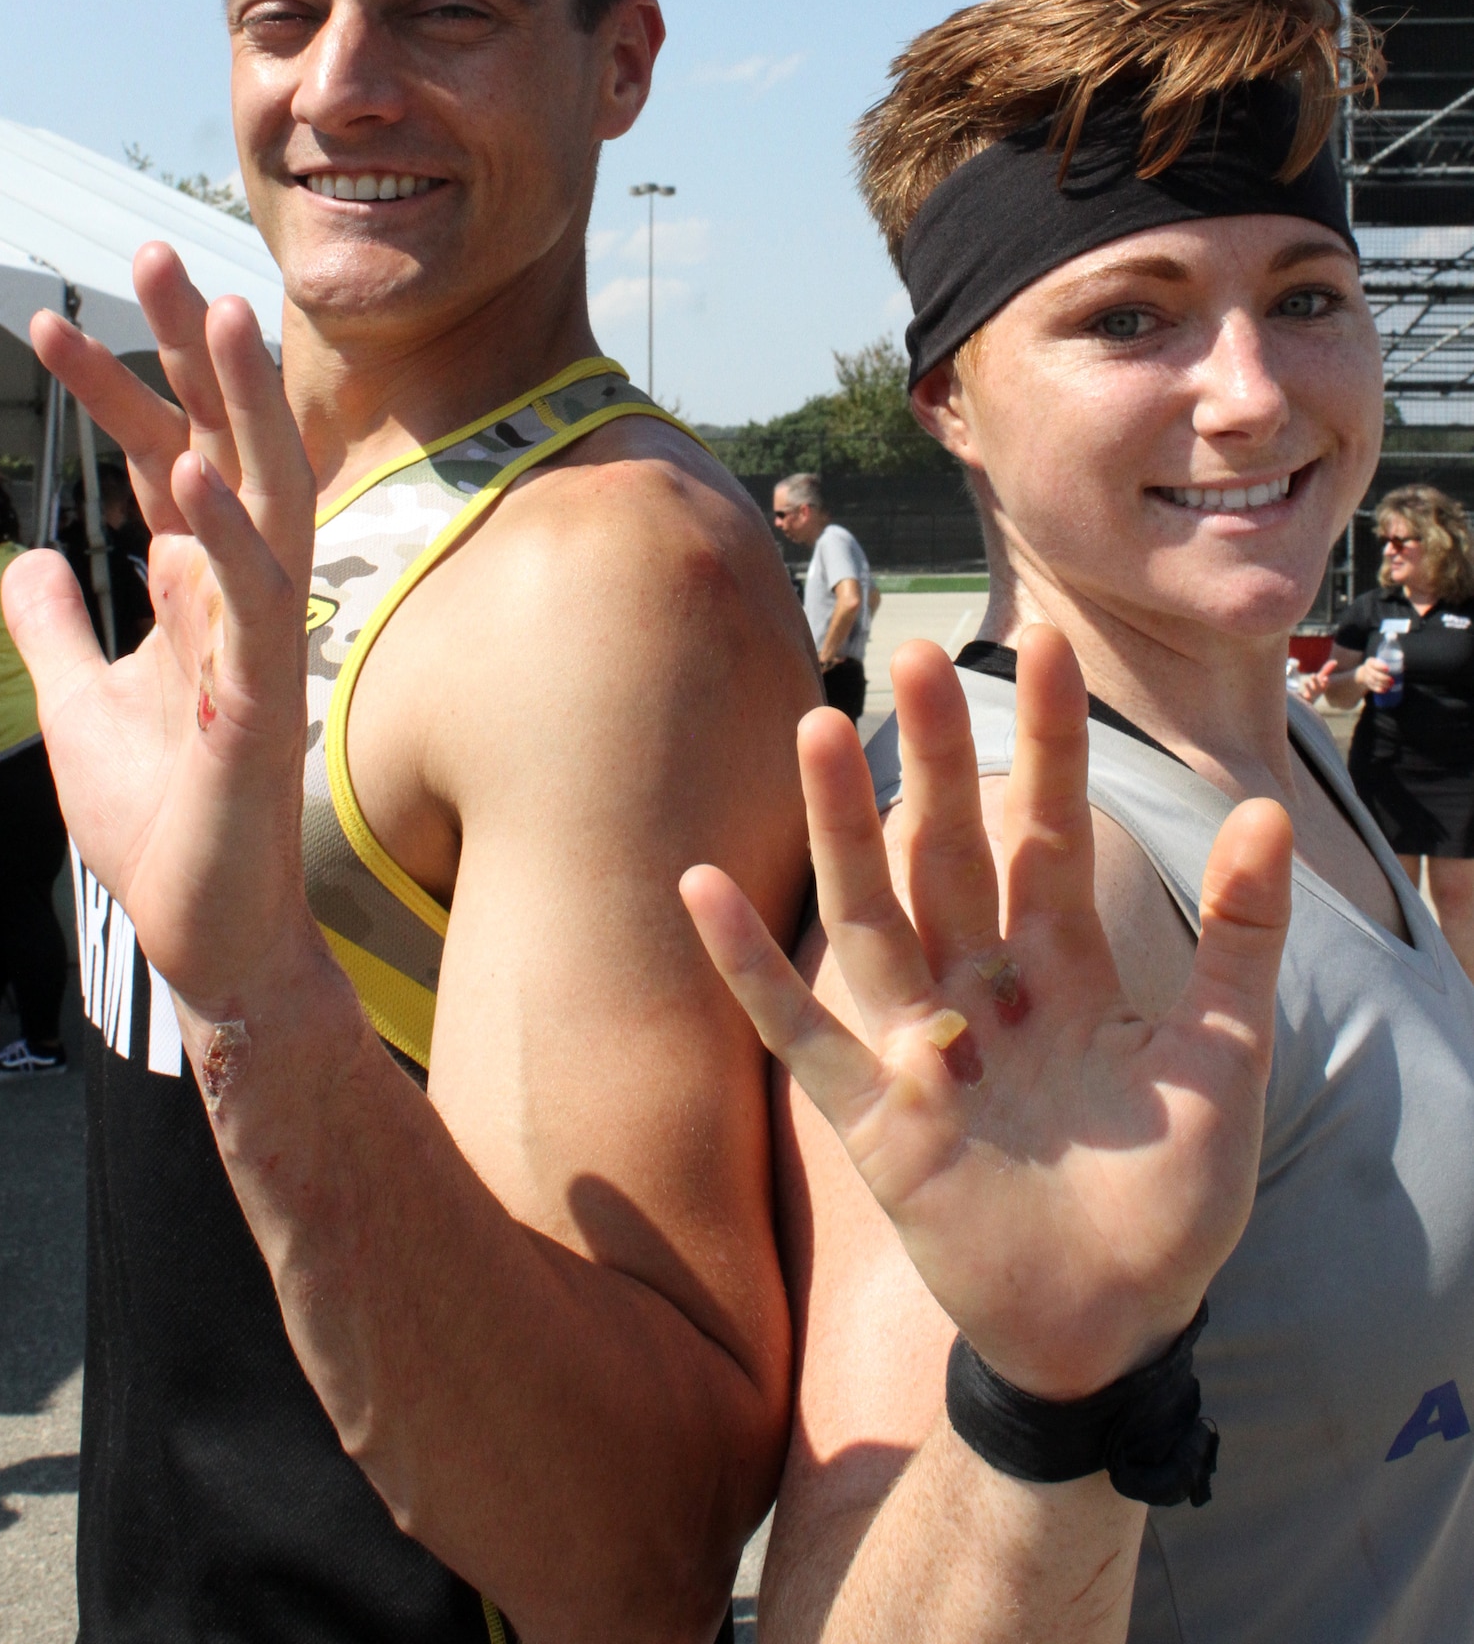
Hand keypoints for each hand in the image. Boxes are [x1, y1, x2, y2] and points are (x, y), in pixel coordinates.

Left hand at [2, 247, 320, 1014]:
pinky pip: (255, 600)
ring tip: (218, 312)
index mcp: (196, 591)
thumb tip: (28, 557)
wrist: (203, 930)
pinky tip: (188, 468)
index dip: (110, 392)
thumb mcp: (75, 704)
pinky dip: (225, 534)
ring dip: (243, 407)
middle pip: (222, 447)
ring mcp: (260, 642)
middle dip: (191, 352)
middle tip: (154, 253)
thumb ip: (55, 627)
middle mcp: (238, 598)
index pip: (158, 462)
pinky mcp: (263, 700)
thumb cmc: (159, 821)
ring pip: (268, 499)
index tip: (49, 326)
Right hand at [681, 627, 1292, 1400]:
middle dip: (938, 756)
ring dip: (842, 827)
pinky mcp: (872, 1115)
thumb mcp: (1224, 1058)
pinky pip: (798, 1032)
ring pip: (872, 914)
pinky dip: (750, 967)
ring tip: (818, 729)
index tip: (1047, 642)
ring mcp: (920, 1043)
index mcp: (1065, 967)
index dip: (1051, 742)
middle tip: (918, 653)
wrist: (1114, 1325)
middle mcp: (983, 986)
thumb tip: (1263, 810)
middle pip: (949, 851)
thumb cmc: (1169, 1198)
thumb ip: (1237, 939)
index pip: (1052, 830)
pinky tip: (704, 889)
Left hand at [1299, 657, 1338, 702]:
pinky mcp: (1300, 701)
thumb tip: (1335, 661)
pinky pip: (1299, 699)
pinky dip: (1298, 696)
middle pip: (1316, 688)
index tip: (1326, 677)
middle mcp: (1315, 693)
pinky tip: (1296, 693)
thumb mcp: (1320, 678)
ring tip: (1305, 682)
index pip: (1325, 685)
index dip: (1326, 682)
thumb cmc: (1314, 687)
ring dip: (1308, 688)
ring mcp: (1308, 698)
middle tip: (1313, 674)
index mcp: (1320, 688)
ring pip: (1308, 695)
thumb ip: (1326, 670)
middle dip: (1315, 681)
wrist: (1306, 701)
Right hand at [1354, 656, 1395, 694]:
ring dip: (1382, 684)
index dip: (1380, 666)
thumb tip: (1403, 662)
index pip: (1374, 664)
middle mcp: (1367, 669)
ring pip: (1373, 681)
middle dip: (1383, 678)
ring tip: (1390, 686)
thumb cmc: (1378, 666)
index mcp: (1370, 662)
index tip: (1387, 669)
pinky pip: (1372, 687)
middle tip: (1392, 681)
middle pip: (1374, 674)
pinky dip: (1378, 689)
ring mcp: (1366, 677)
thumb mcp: (1381, 662)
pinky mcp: (1368, 684)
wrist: (1366, 673)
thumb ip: (1391, 662)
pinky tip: (1384, 690)